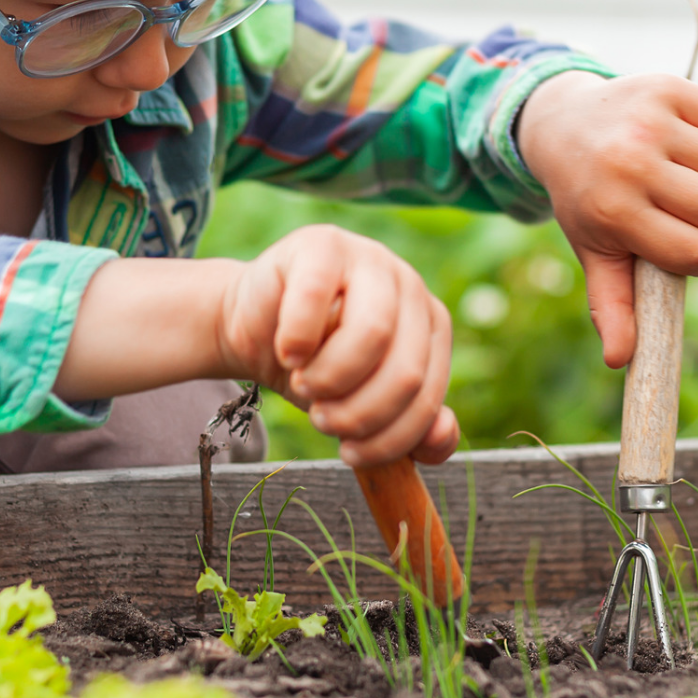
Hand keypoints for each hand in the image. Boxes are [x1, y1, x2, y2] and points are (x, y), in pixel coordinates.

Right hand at [218, 225, 459, 467]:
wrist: (256, 326)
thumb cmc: (315, 367)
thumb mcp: (364, 404)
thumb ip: (410, 429)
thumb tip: (441, 436)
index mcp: (431, 326)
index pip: (428, 396)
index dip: (390, 438)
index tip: (350, 453)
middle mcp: (410, 287)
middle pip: (406, 371)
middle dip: (360, 413)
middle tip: (323, 419)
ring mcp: (370, 258)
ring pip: (374, 333)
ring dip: (331, 378)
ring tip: (304, 383)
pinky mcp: (323, 244)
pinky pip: (316, 298)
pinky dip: (297, 339)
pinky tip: (287, 351)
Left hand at [516, 71, 697, 367]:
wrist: (561, 124)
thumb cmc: (587, 197)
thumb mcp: (594, 250)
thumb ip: (612, 306)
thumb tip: (622, 361)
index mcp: (614, 212)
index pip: (697, 253)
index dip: (697, 256)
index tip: (678, 245)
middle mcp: (630, 163)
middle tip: (676, 206)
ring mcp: (648, 121)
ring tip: (677, 172)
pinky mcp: (666, 87)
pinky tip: (682, 140)